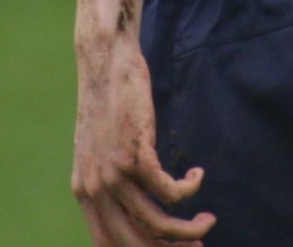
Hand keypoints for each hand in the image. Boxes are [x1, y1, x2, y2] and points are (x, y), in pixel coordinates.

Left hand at [73, 35, 214, 245]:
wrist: (105, 63)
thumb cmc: (109, 105)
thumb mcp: (101, 152)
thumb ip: (111, 184)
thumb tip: (138, 212)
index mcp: (84, 194)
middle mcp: (95, 190)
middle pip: (136, 244)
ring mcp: (113, 174)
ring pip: (159, 224)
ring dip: (190, 229)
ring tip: (207, 219)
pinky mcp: (135, 155)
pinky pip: (171, 192)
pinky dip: (190, 188)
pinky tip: (197, 175)